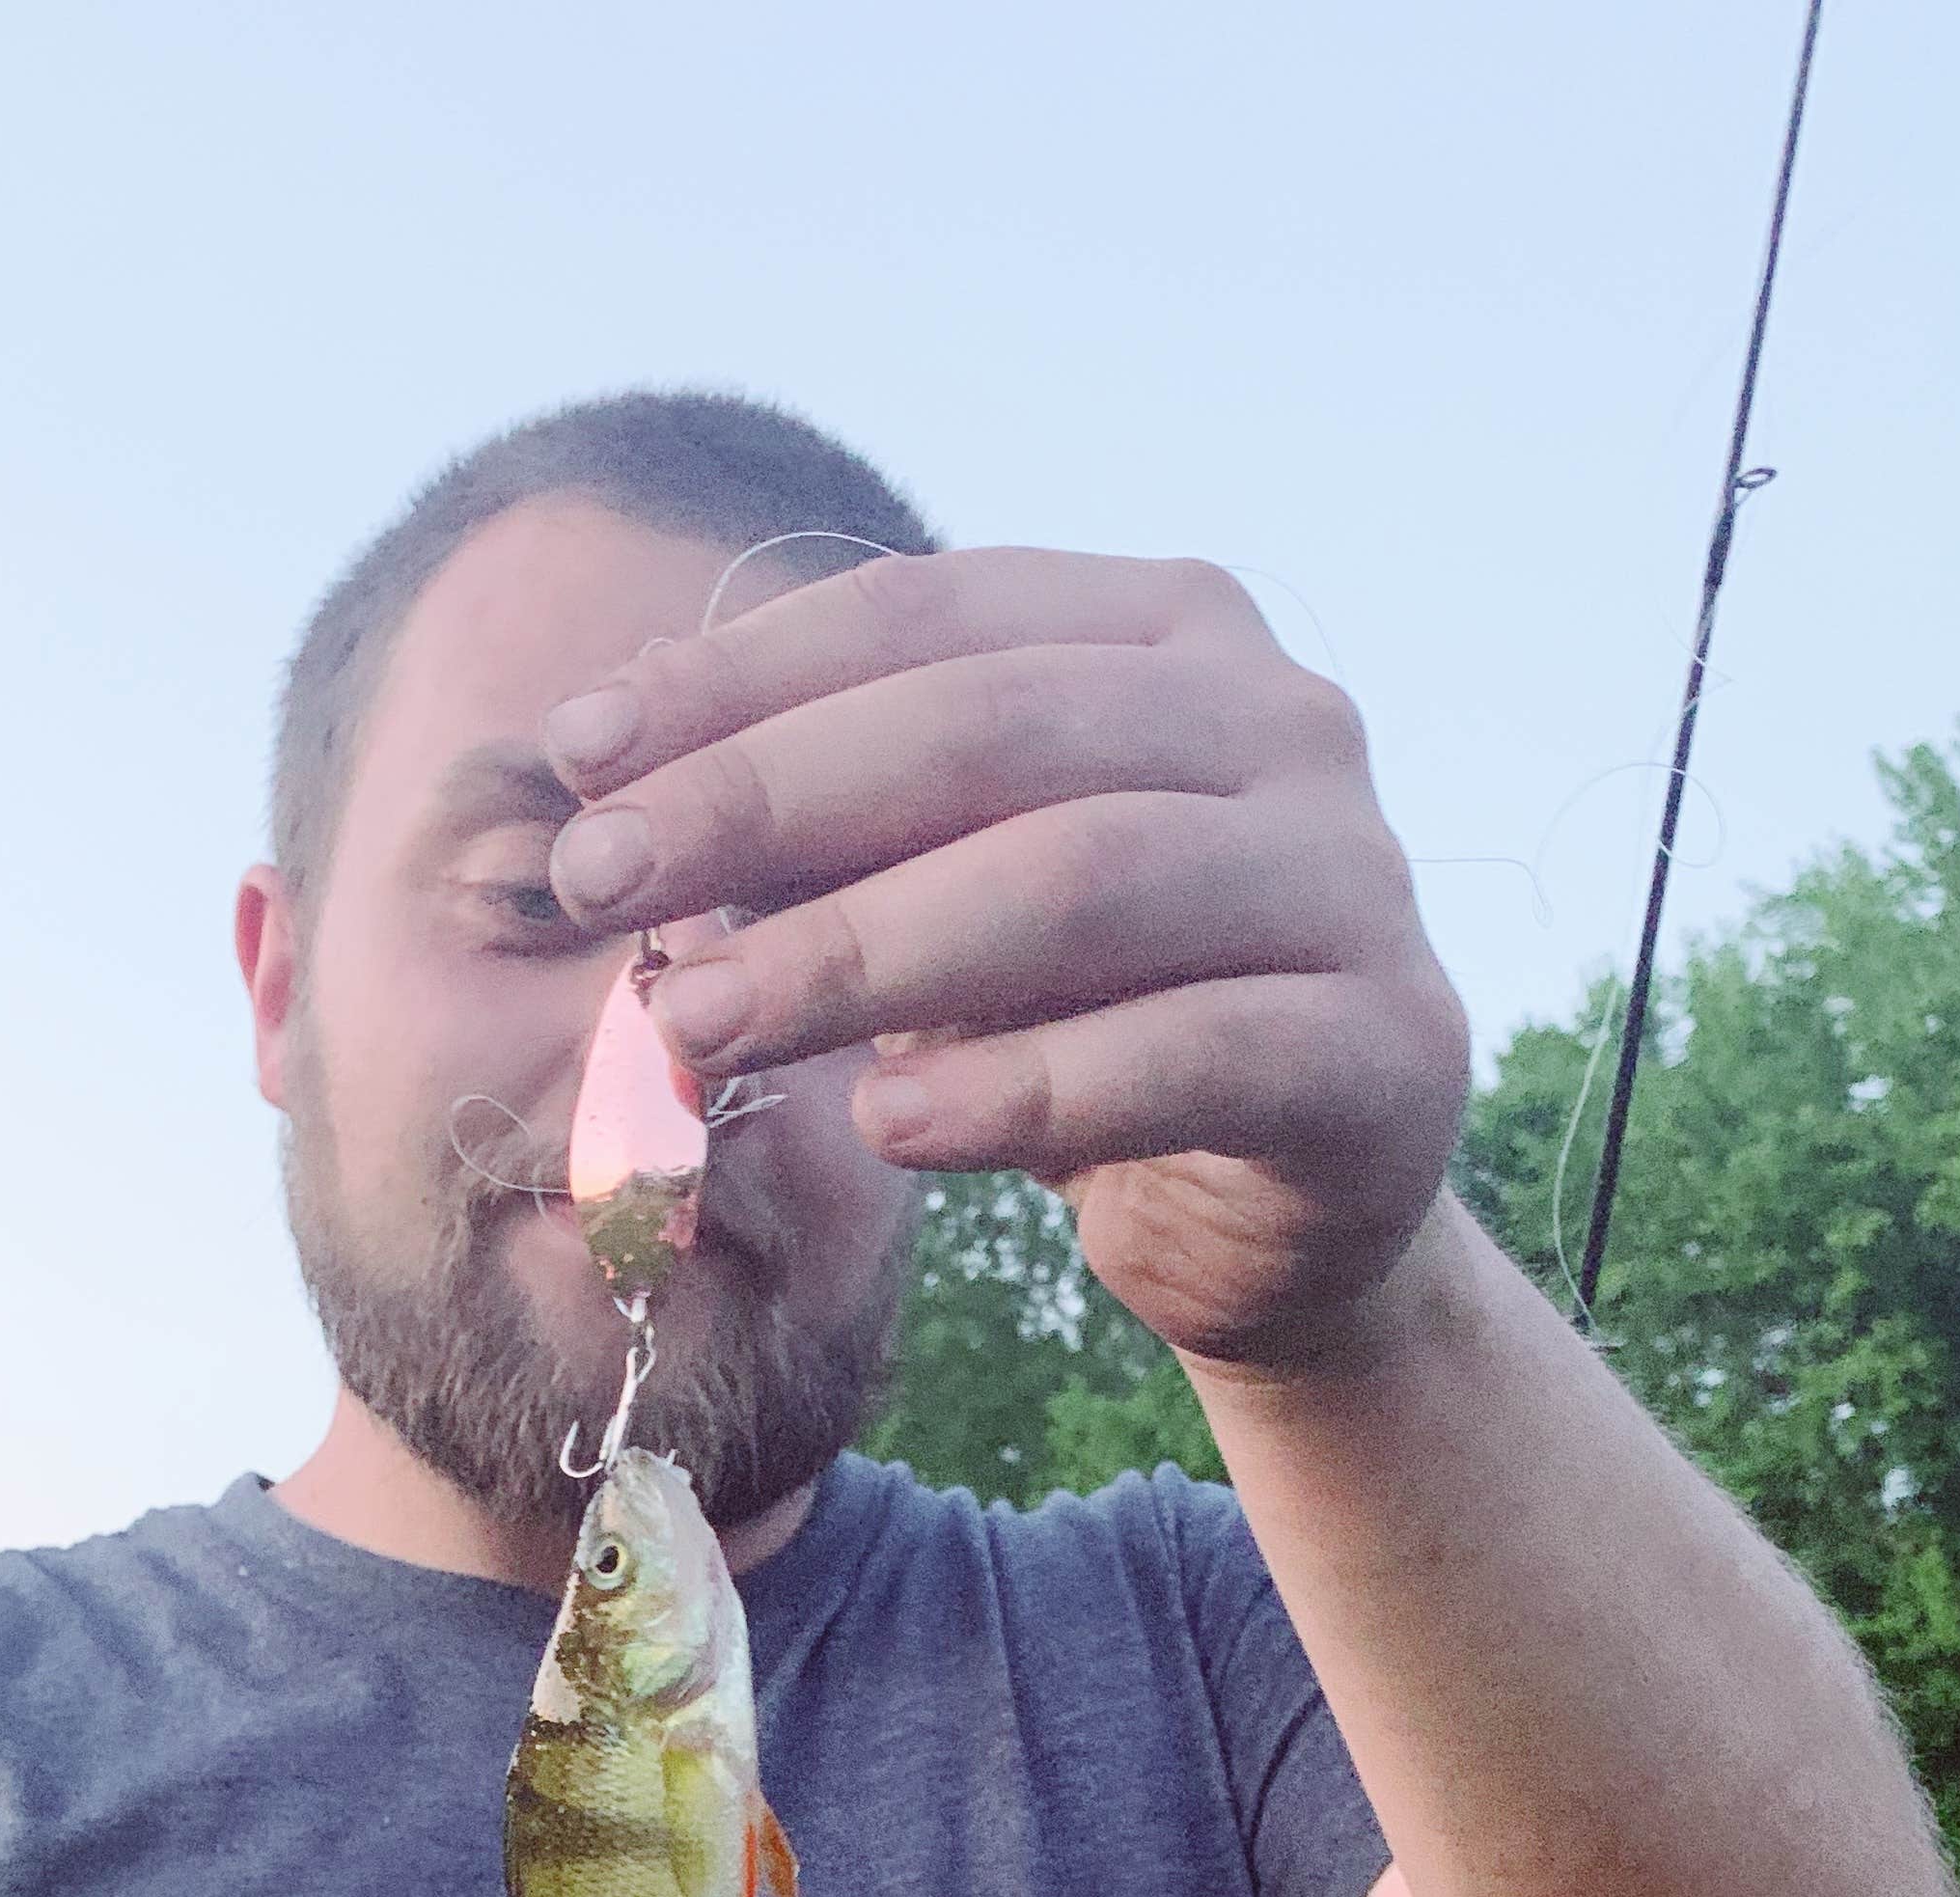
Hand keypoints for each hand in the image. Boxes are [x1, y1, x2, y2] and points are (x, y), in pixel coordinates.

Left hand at [537, 547, 1471, 1364]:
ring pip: (1083, 880)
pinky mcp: (1384, 1053)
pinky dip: (1020, 1088)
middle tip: (599, 887)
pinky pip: (1187, 1056)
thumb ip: (825, 831)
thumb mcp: (942, 906)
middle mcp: (1286, 723)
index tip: (574, 761)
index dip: (740, 682)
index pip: (930, 619)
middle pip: (992, 731)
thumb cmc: (1092, 1028)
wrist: (1291, 1214)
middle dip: (770, 804)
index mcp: (1174, 636)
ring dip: (865, 951)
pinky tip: (884, 1126)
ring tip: (702, 1023)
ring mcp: (1353, 882)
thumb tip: (609, 773)